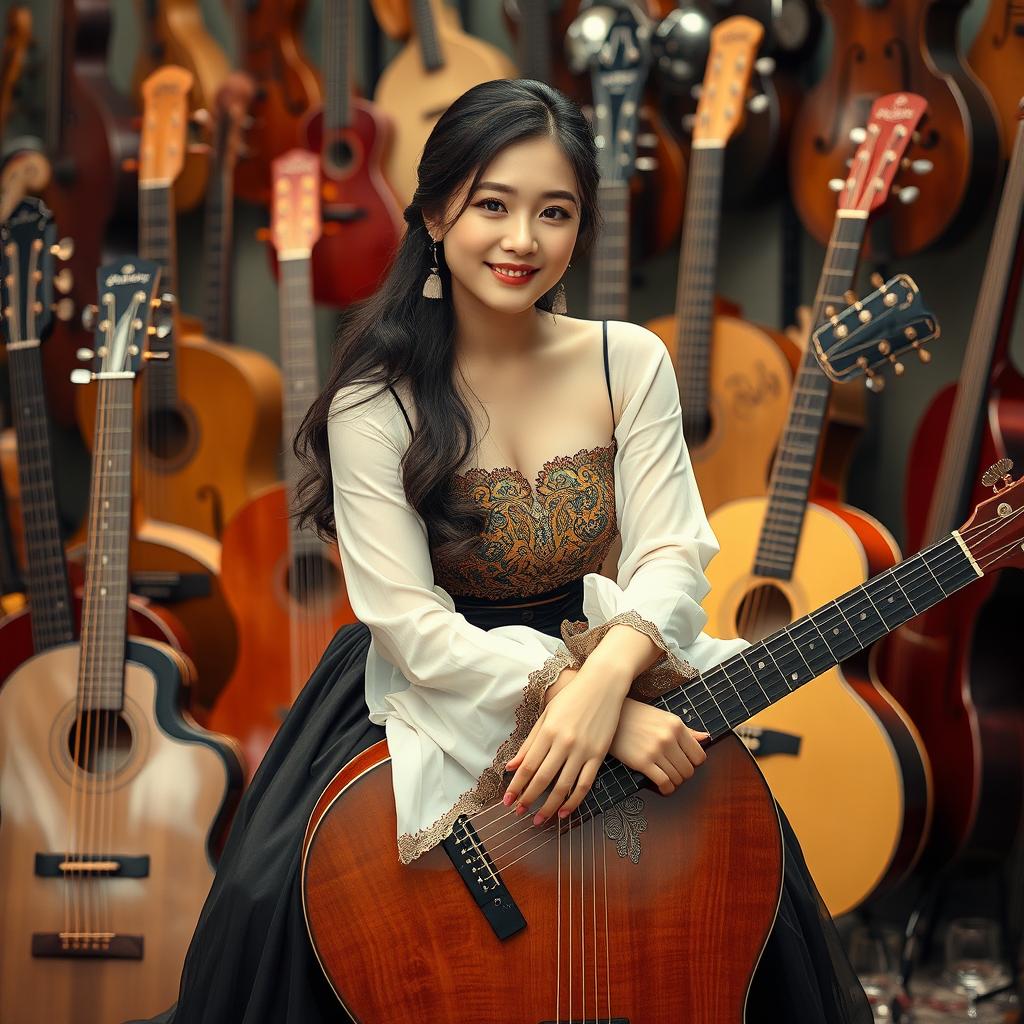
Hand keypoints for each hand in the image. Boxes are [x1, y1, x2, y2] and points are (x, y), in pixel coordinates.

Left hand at [503, 668, 629, 825]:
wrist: (604, 683)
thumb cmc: (572, 697)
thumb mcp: (546, 715)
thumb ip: (529, 743)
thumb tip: (511, 766)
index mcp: (548, 731)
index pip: (527, 766)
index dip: (515, 787)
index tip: (507, 801)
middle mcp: (564, 743)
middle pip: (542, 779)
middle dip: (528, 799)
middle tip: (518, 813)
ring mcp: (583, 750)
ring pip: (563, 787)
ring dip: (549, 807)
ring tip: (539, 820)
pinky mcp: (599, 754)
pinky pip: (585, 784)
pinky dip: (574, 801)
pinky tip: (564, 812)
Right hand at [608, 698, 708, 795]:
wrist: (612, 716)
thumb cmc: (638, 716)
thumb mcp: (664, 717)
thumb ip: (687, 731)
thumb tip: (706, 738)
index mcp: (676, 726)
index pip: (699, 755)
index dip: (693, 763)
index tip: (685, 762)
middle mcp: (668, 738)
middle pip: (689, 770)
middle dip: (683, 774)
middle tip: (674, 771)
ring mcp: (656, 751)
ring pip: (677, 778)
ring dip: (674, 782)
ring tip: (667, 777)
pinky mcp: (642, 762)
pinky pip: (663, 783)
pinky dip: (666, 789)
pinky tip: (662, 786)